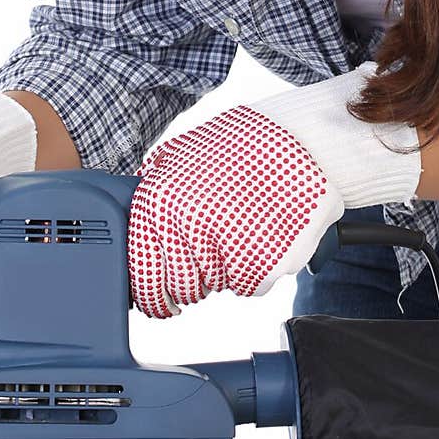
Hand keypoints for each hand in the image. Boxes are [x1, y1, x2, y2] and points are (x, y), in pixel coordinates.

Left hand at [127, 62, 420, 318]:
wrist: (301, 138)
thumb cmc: (241, 144)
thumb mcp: (182, 155)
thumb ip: (156, 190)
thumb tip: (138, 231)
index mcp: (158, 203)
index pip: (143, 277)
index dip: (152, 295)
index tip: (161, 300)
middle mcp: (185, 228)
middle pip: (182, 288)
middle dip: (193, 280)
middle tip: (212, 254)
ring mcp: (226, 248)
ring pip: (217, 286)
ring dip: (227, 269)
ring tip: (243, 229)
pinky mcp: (265, 263)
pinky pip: (249, 284)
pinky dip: (256, 268)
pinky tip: (262, 235)